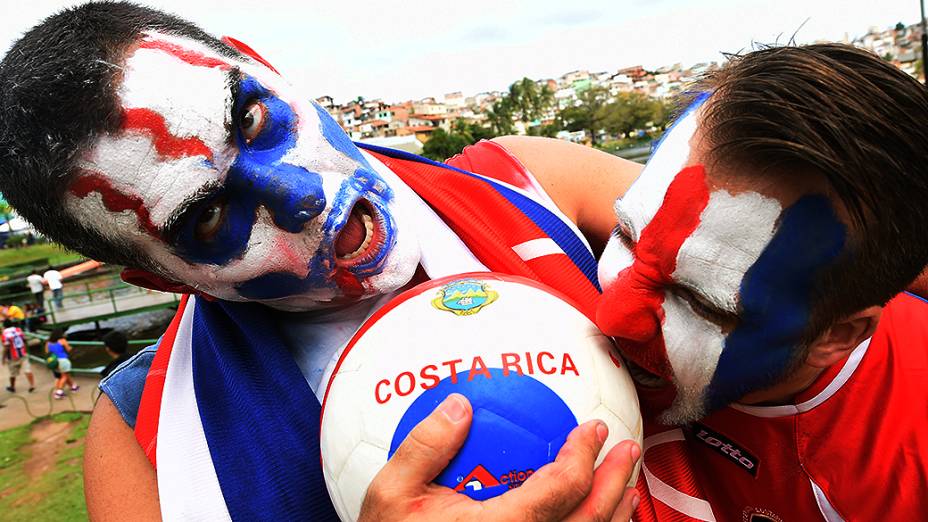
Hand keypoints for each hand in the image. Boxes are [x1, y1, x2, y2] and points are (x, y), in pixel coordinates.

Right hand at [359, 393, 640, 521]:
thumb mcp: (391, 493)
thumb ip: (424, 447)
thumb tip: (459, 403)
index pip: (560, 492)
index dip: (583, 457)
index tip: (591, 430)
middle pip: (591, 521)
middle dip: (616, 481)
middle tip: (627, 448)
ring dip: (616, 510)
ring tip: (627, 481)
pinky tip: (605, 518)